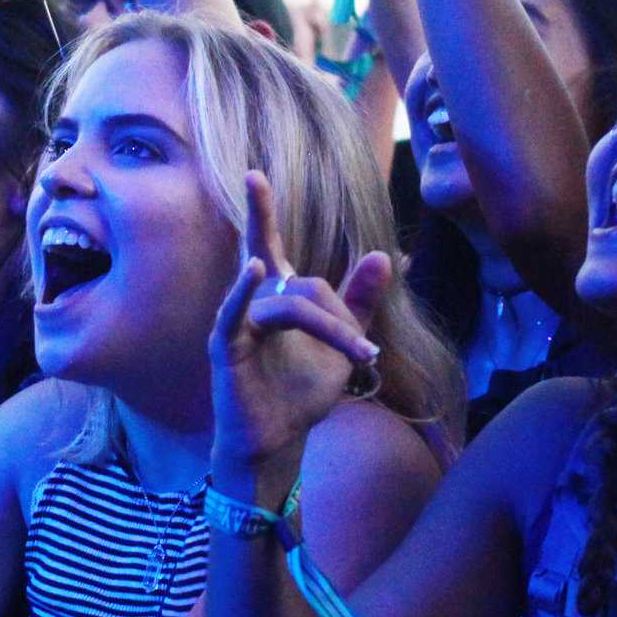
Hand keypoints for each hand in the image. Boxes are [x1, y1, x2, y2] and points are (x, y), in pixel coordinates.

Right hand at [208, 171, 388, 481]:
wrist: (280, 443)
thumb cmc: (302, 392)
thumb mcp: (343, 343)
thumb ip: (360, 301)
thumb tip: (390, 255)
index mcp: (277, 297)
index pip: (267, 244)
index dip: (260, 211)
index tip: (253, 173)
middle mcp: (253, 303)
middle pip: (289, 272)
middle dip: (304, 269)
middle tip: (317, 273)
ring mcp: (237, 323)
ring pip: (289, 303)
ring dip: (332, 327)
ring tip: (363, 354)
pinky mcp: (226, 347)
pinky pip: (234, 314)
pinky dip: (243, 292)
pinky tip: (257, 270)